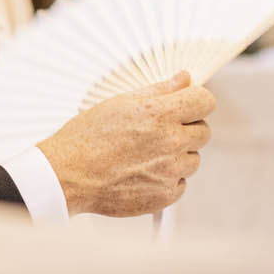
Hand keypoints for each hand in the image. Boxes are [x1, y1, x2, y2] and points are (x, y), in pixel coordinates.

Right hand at [39, 71, 213, 217]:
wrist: (68, 175)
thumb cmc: (87, 137)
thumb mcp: (120, 103)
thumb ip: (159, 90)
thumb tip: (185, 78)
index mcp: (161, 114)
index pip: (205, 101)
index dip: (196, 101)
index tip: (185, 105)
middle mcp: (171, 141)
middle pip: (203, 131)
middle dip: (186, 129)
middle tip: (157, 133)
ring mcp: (170, 170)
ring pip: (193, 159)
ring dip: (177, 156)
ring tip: (146, 156)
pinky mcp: (166, 195)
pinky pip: (181, 183)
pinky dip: (167, 179)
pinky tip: (143, 174)